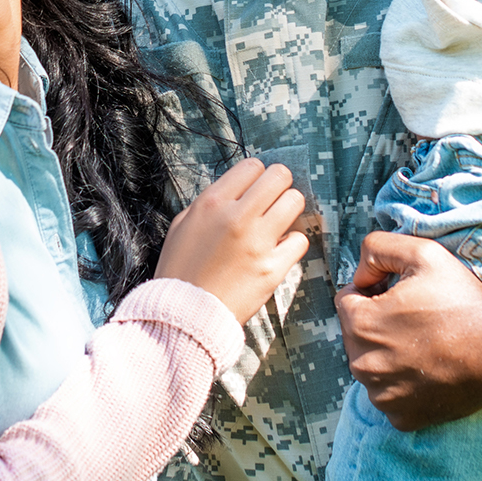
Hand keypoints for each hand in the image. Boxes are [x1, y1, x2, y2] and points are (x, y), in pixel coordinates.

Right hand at [155, 158, 309, 322]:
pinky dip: (292, 243)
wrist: (185, 314)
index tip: (255, 188)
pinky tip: (278, 249)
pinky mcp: (272, 268)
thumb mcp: (183, 224)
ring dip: (289, 209)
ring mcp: (257, 242)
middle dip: (279, 185)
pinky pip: (300, 240)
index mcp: (212, 203)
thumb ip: (210, 203)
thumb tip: (237, 190)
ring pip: (295, 201)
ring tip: (278, 222)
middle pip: (279, 176)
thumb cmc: (181, 269)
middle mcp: (237, 216)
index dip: (257, 175)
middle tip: (273, 200)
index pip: (252, 166)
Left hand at [335, 231, 481, 431]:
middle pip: (356, 333)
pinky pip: (390, 394)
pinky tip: (429, 368)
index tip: (400, 292)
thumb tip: (361, 273)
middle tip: (415, 317)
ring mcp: (381, 395)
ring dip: (387, 353)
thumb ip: (377, 248)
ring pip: (372, 365)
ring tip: (424, 343)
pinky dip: (402, 383)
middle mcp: (362, 365)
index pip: (347, 299)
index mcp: (360, 324)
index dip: (373, 289)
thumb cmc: (463, 302)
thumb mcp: (422, 253)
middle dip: (377, 321)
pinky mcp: (401, 417)